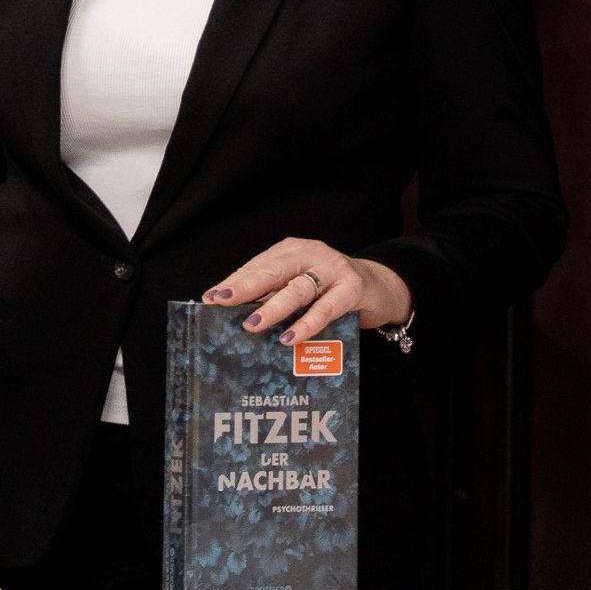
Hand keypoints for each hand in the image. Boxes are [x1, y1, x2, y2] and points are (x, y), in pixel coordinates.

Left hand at [206, 238, 412, 341]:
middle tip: (220, 303)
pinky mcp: (352, 288)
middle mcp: (310, 253)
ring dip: (272, 308)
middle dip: (244, 287)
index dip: (233, 282)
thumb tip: (239, 317)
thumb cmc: (332, 290)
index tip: (209, 298)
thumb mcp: (302, 287)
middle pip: (272, 271)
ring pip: (297, 289)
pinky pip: (326, 308)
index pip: (257, 266)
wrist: (381, 288)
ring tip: (251, 325)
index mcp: (291, 251)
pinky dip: (306, 323)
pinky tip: (290, 338)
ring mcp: (332, 269)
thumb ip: (276, 296)